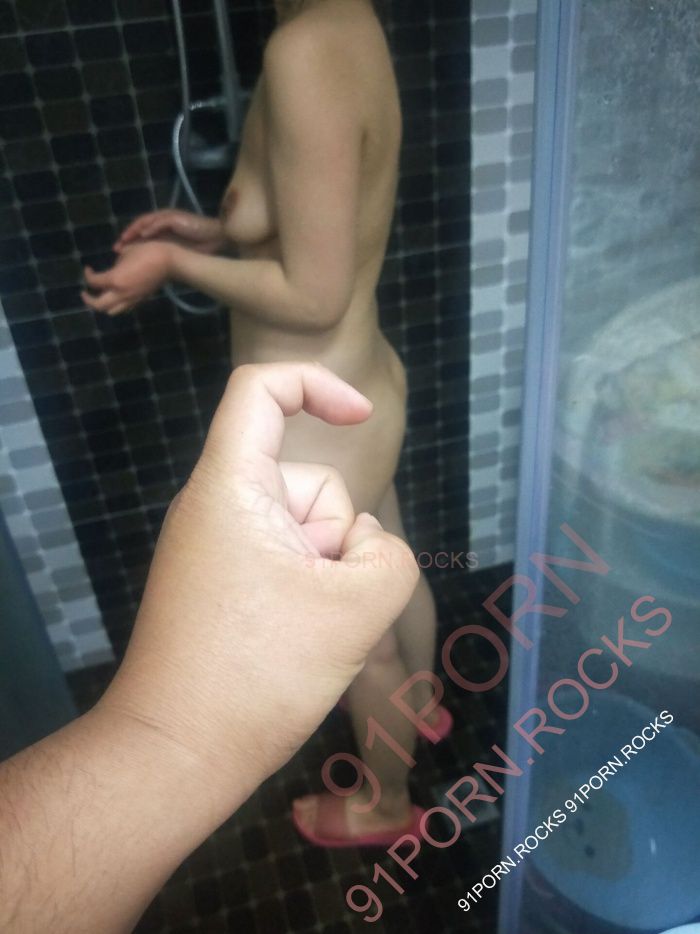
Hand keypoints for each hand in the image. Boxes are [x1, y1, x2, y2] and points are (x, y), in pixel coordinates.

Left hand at [82, 241, 171, 314]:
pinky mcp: (140, 299)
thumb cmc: (147, 251)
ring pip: (112, 311)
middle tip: (85, 292)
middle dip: (89, 300)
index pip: (93, 282)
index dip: (87, 274)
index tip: (88, 268)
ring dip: (103, 305)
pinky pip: (124, 308)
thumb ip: (116, 263)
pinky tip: (117, 295)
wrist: (169, 261)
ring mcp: (132, 299)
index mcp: (115, 279)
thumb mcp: (126, 252)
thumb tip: (113, 268)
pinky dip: (117, 304)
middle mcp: (121, 293)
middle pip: (99, 305)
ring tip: (101, 296)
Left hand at [98, 363, 418, 793]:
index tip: (361, 419)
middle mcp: (214, 506)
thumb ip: (388, 555)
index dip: (319, 385)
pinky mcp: (220, 585)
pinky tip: (300, 644)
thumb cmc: (259, 673)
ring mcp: (215, 549)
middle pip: (306, 481)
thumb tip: (366, 550)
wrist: (178, 755)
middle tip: (322, 602)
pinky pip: (283, 564)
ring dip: (326, 575)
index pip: (262, 389)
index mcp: (230, 486)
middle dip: (336, 536)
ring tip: (310, 632)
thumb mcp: (358, 608)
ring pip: (304, 532)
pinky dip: (306, 595)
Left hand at [114, 209, 225, 254]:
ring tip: (125, 240)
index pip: (140, 233)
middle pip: (139, 226)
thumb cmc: (199, 246)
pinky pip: (159, 222)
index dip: (129, 242)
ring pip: (146, 222)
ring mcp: (168, 218)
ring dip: (134, 231)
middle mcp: (162, 221)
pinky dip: (150, 228)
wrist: (215, 237)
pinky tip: (143, 236)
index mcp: (161, 229)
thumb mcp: (175, 251)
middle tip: (117, 248)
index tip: (119, 252)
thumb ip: (162, 254)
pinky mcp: (175, 218)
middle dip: (127, 237)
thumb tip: (149, 265)